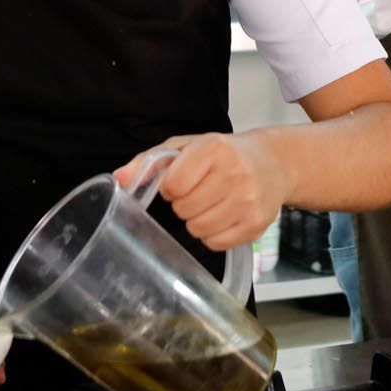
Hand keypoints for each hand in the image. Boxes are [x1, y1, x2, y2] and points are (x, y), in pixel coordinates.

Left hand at [114, 133, 291, 250]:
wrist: (273, 163)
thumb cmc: (224, 154)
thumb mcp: (186, 147)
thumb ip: (149, 162)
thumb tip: (117, 179)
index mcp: (213, 149)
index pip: (173, 184)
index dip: (170, 188)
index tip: (179, 183)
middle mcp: (234, 173)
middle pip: (184, 210)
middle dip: (184, 205)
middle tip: (198, 193)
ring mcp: (248, 201)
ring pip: (198, 230)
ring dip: (197, 221)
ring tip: (210, 204)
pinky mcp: (256, 224)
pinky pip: (216, 243)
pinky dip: (213, 235)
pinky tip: (223, 217)